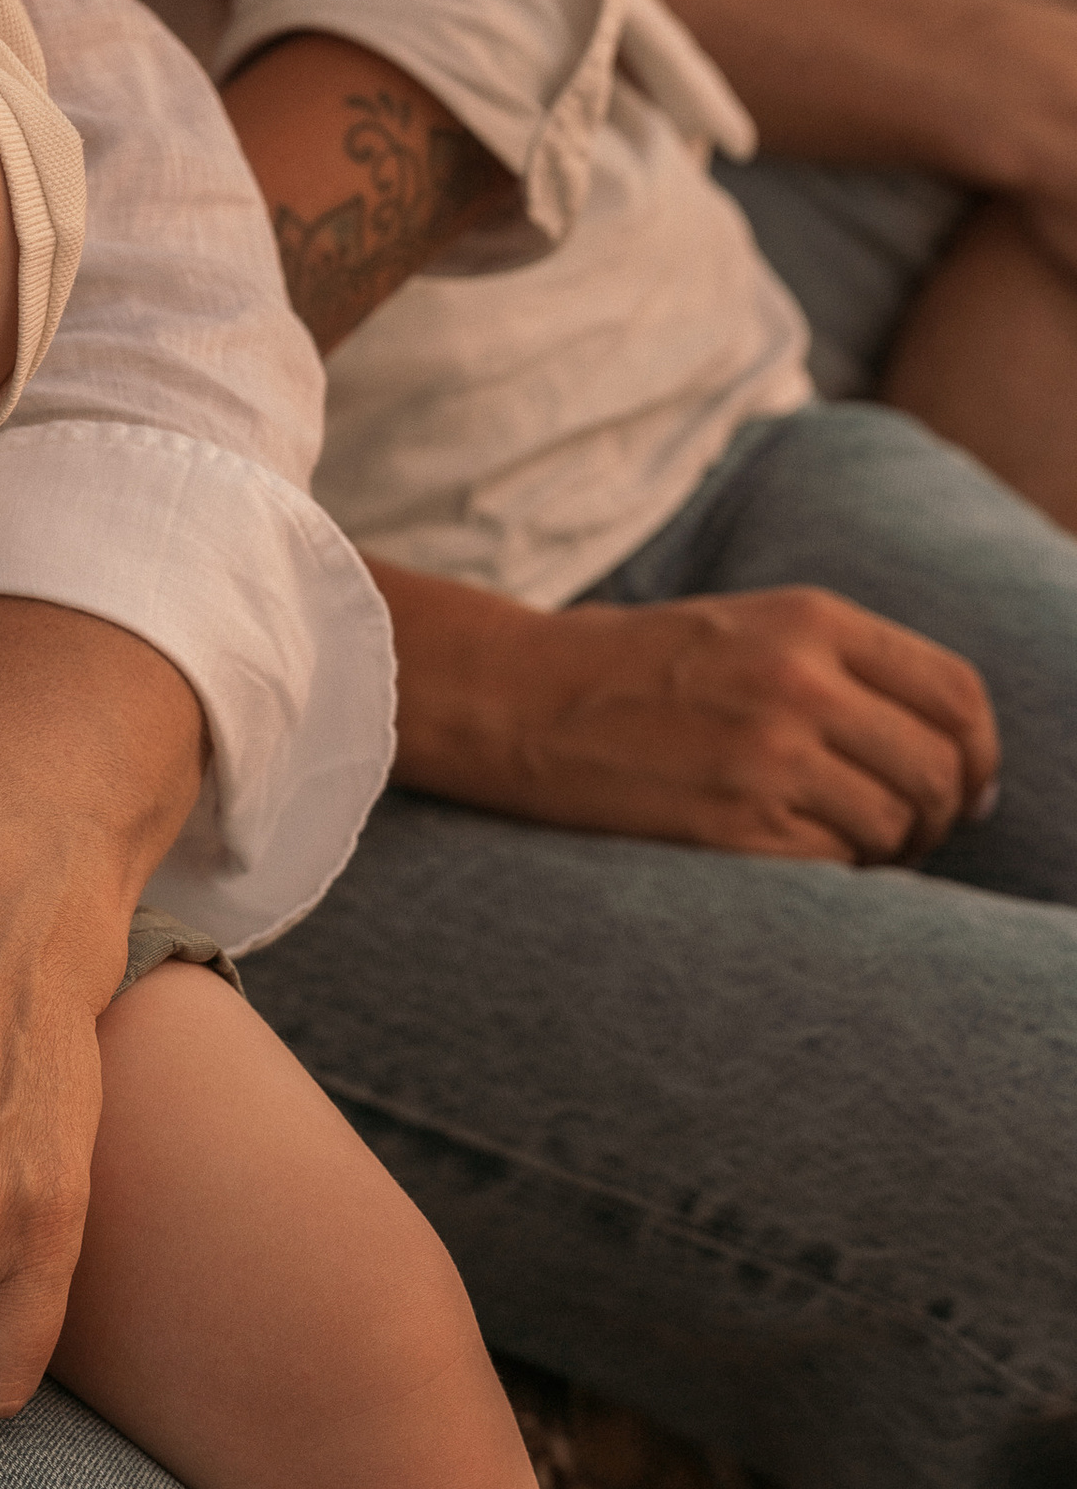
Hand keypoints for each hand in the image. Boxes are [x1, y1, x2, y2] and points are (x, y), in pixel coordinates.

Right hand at [385, 563, 999, 861]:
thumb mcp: (740, 627)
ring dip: (883, 850)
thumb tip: (955, 761)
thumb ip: (840, 669)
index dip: (979, 753)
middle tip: (907, 835)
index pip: (957, 694)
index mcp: (807, 619)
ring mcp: (768, 753)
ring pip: (895, 826)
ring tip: (837, 844)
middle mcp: (799, 681)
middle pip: (940, 769)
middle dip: (940, 816)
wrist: (509, 696)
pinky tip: (785, 849)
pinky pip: (833, 865)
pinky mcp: (732, 821)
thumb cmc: (622, 665)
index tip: (965, 788)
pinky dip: (826, 869)